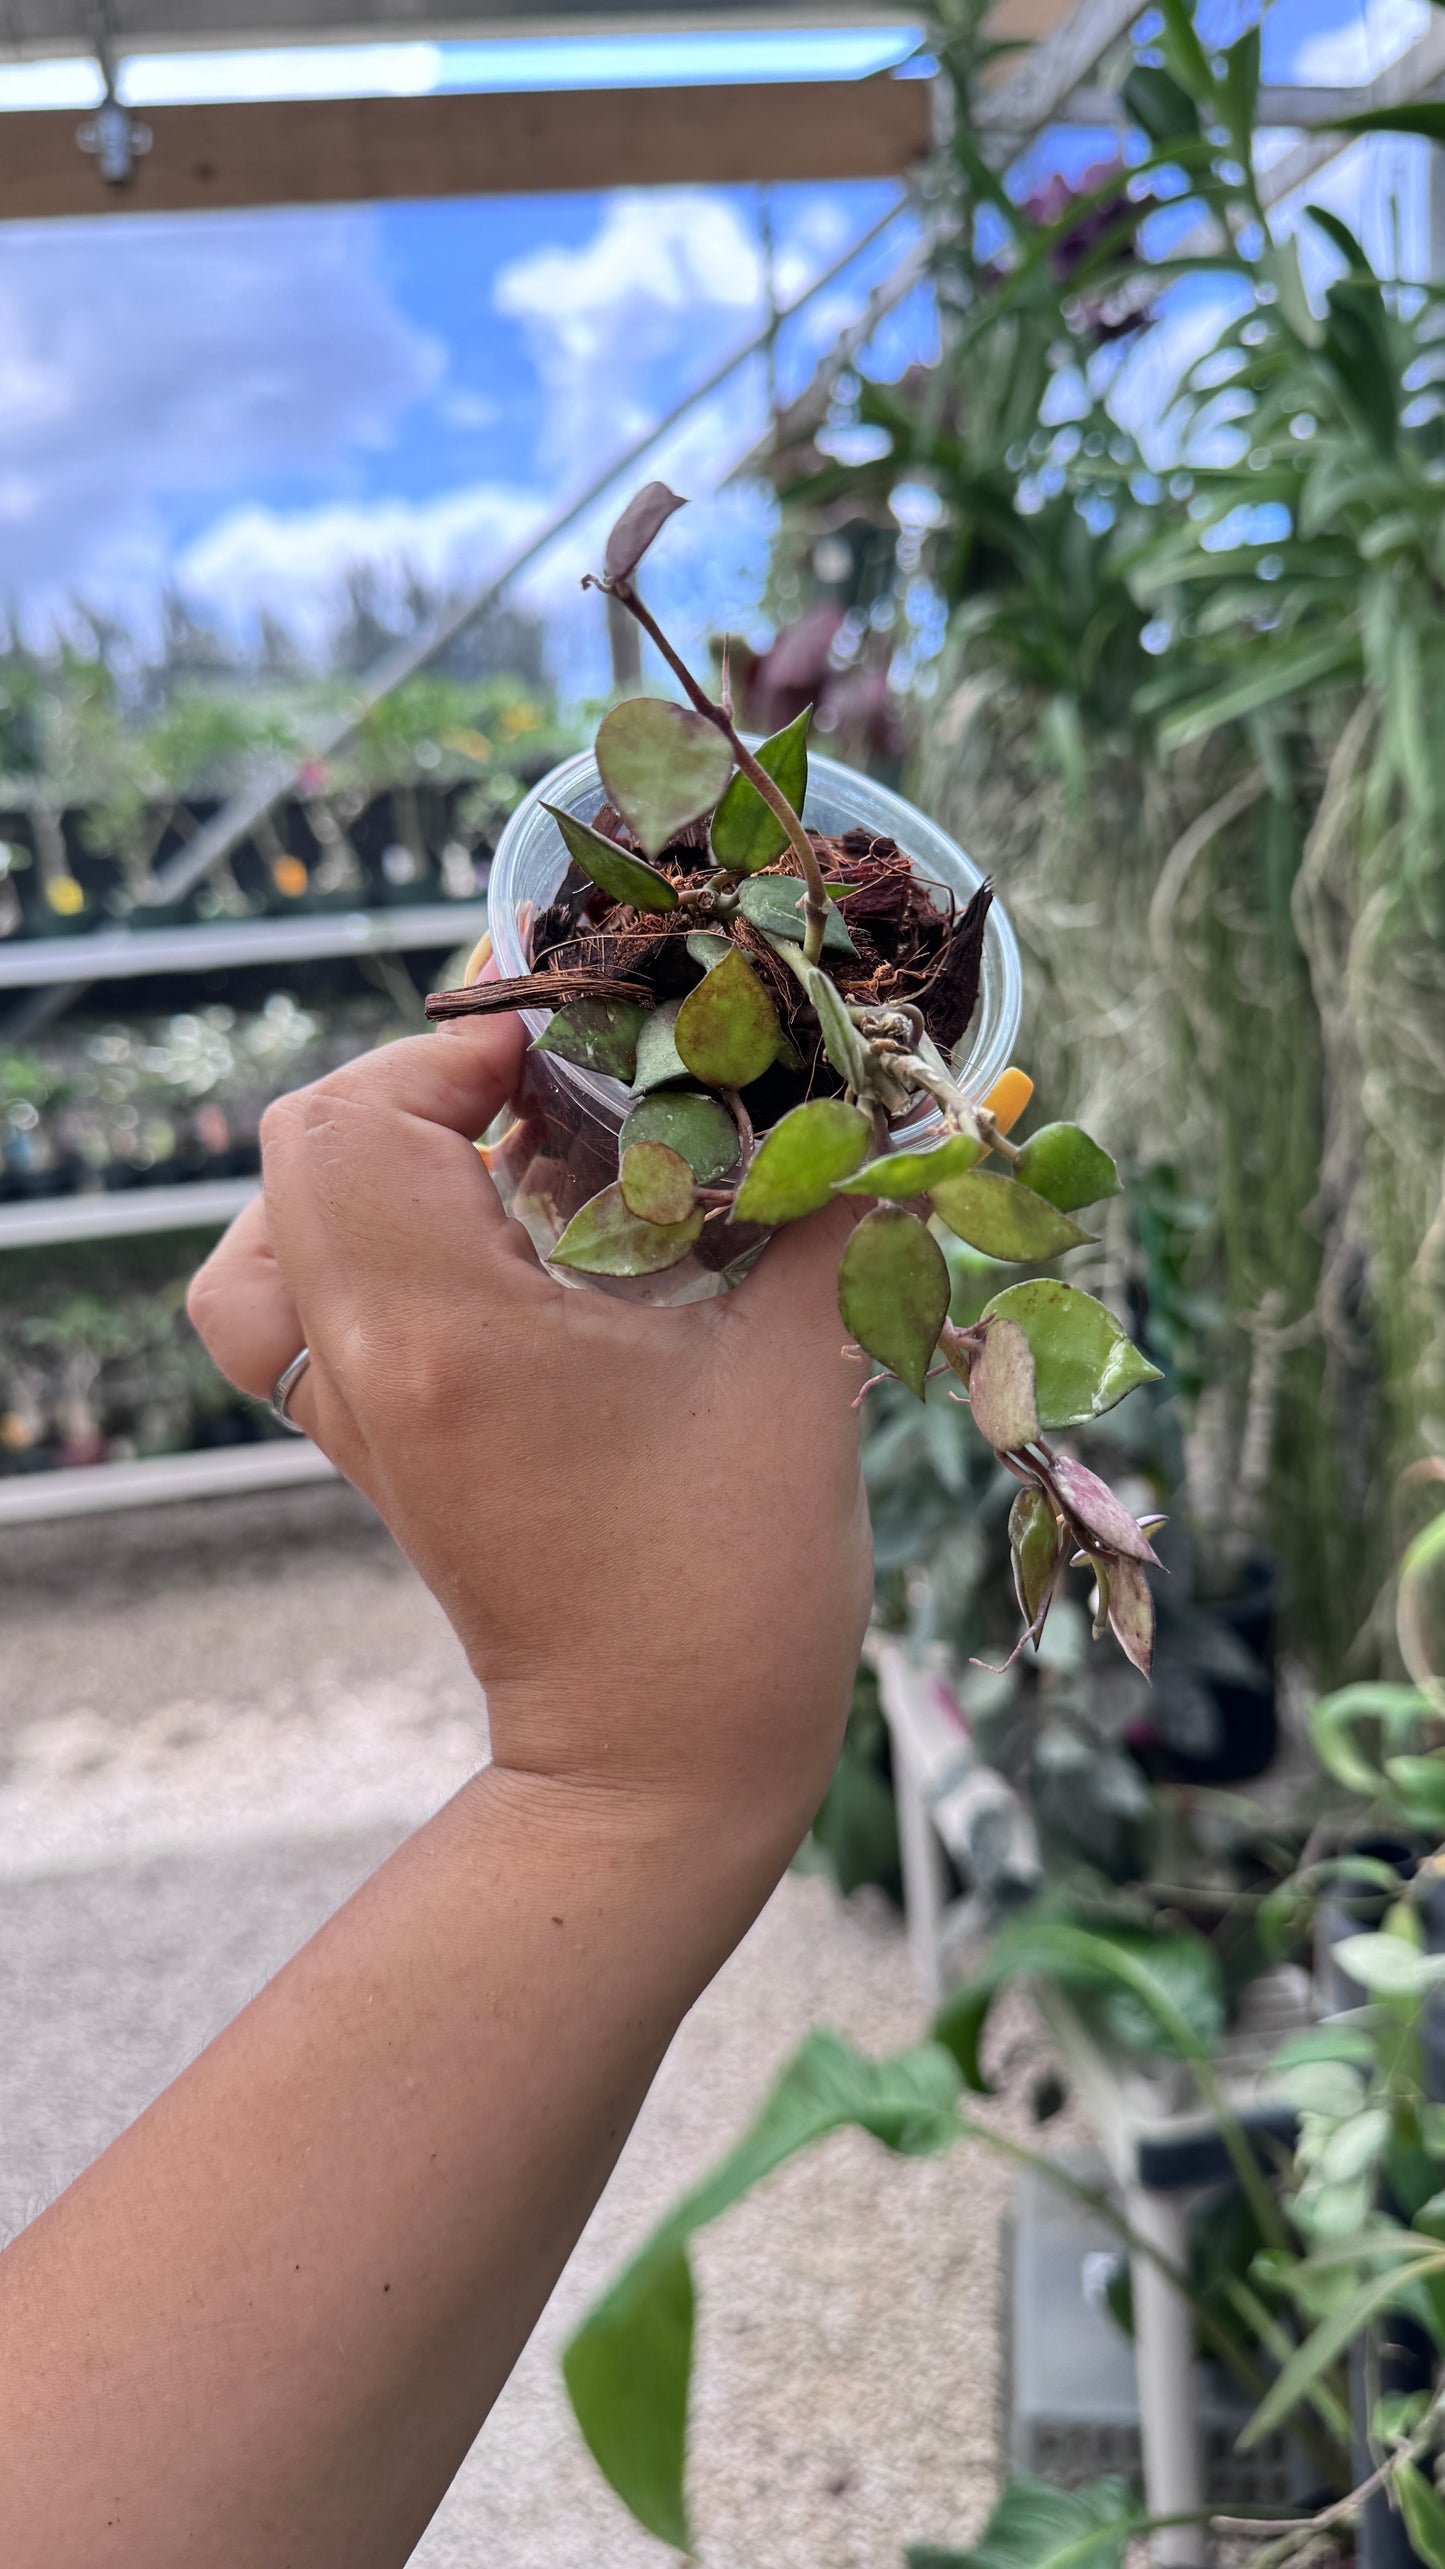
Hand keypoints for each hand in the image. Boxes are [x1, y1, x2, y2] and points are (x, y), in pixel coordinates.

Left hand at [188, 1014, 871, 1859]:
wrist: (662, 1763)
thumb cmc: (738, 1582)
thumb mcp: (799, 1373)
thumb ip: (826, 1213)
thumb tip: (866, 1103)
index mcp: (446, 1331)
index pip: (358, 1117)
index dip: (456, 1049)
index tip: (572, 1056)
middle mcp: (370, 1364)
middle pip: (301, 1151)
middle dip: (420, 1089)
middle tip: (545, 1094)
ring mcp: (358, 1416)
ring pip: (270, 1240)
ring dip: (368, 1169)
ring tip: (488, 1163)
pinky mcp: (378, 1451)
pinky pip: (303, 1315)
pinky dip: (358, 1250)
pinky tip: (484, 1250)